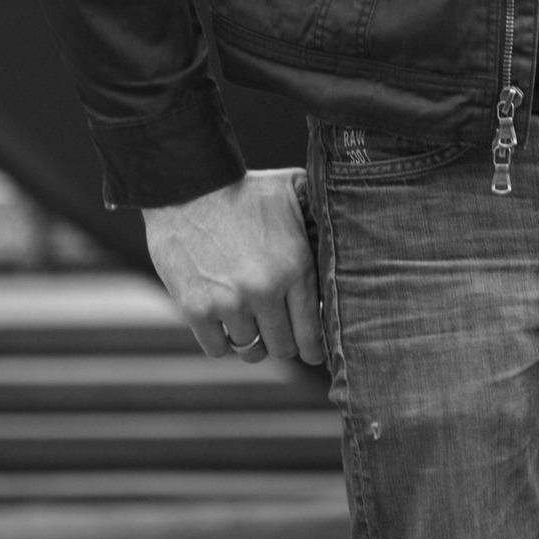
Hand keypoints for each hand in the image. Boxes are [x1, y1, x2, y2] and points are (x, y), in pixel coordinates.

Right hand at [142, 167, 324, 365]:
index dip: (314, 347)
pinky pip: (217, 349)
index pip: (313, 335)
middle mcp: (265, 290)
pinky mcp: (197, 309)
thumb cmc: (244, 189)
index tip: (311, 348)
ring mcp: (229, 303)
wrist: (188, 186)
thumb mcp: (293, 191)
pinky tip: (224, 321)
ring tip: (252, 322)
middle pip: (283, 348)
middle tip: (279, 328)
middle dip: (284, 340)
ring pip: (251, 351)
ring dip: (253, 341)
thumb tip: (350, 225)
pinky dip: (221, 341)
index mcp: (295, 266)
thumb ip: (319, 214)